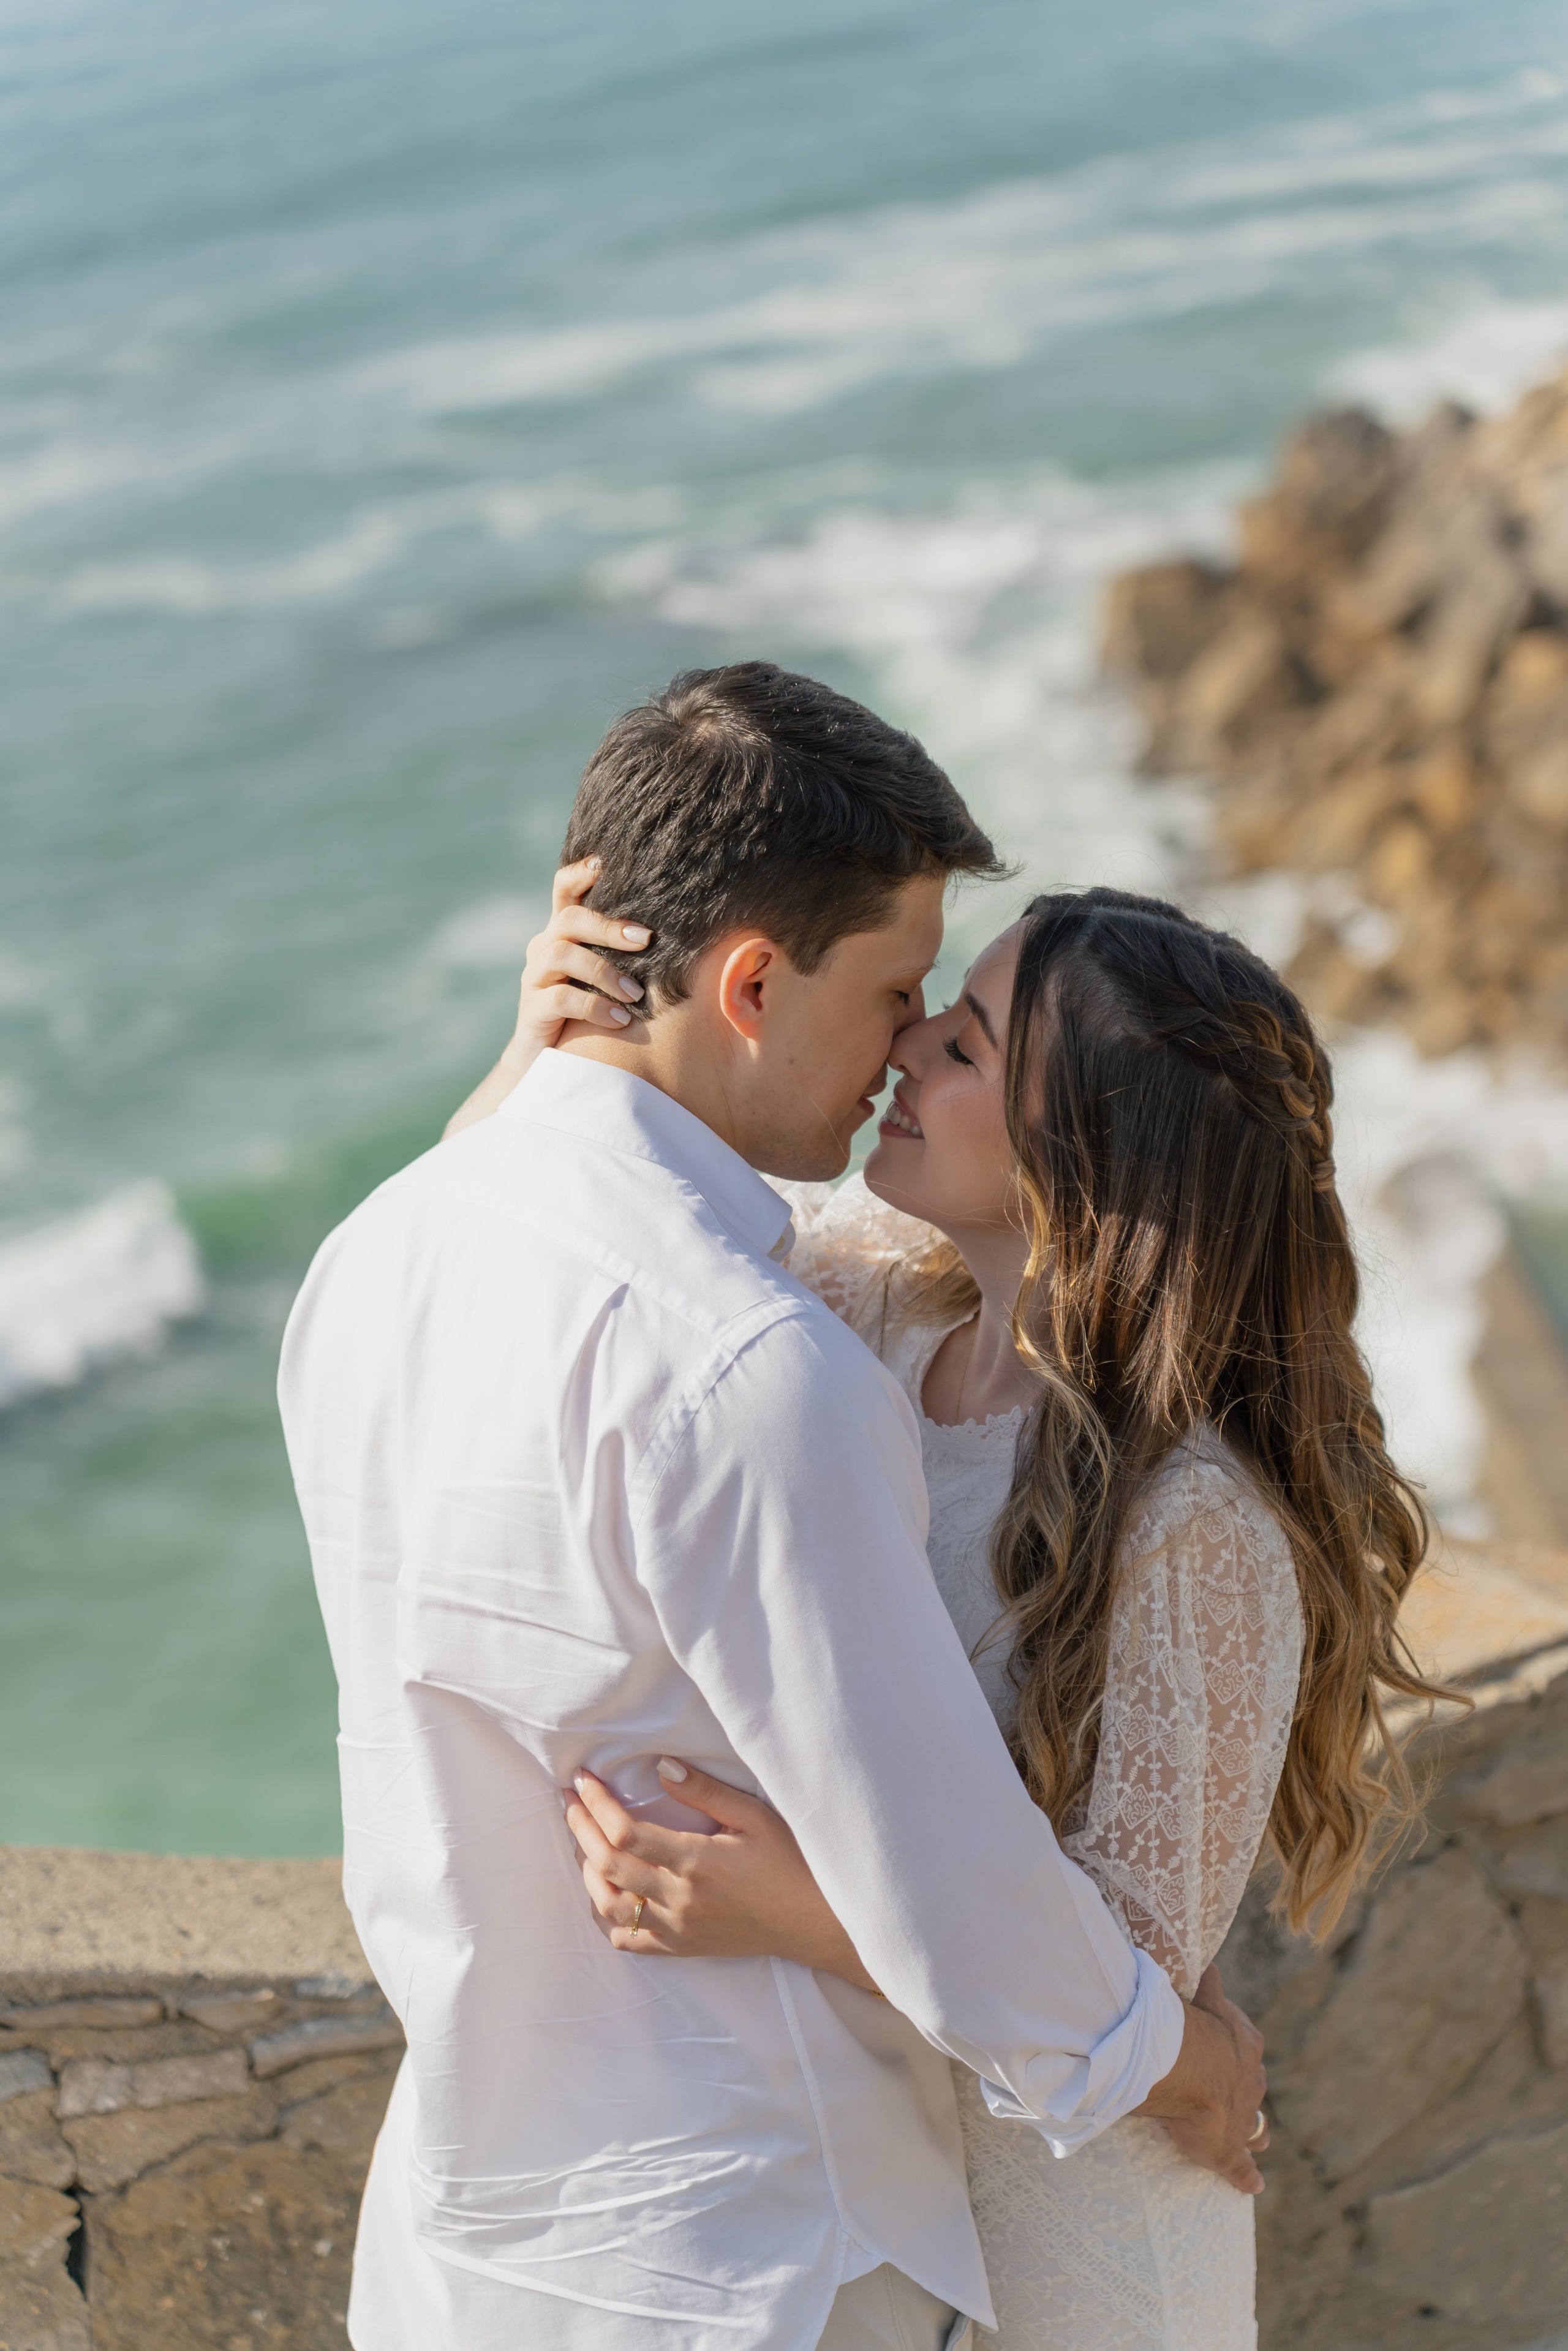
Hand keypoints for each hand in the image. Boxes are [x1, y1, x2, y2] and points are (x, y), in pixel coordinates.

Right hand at [442, 859, 653, 1138]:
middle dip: (609, 926)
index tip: (606, 864)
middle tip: (647, 940)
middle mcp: (544, 947)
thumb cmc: (591, 1015)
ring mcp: (535, 977)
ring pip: (563, 954)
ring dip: (606, 971)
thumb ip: (629, 954)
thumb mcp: (608, 978)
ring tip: (636, 994)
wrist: (546, 1063)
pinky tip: (621, 1019)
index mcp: (563, 932)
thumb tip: (685, 930)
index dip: (581, 872)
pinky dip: (595, 1005)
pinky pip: (562, 997)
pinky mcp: (532, 1009)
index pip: (565, 888)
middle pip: (570, 918)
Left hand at [563, 1757, 878, 1991]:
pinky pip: (629, 1940)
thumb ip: (705, 1792)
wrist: (814, 1922)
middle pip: (607, 1866)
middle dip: (580, 1828)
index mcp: (696, 1863)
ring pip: (609, 1906)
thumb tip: (661, 1766)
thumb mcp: (754, 1816)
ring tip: (583, 1840)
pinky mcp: (681, 1948)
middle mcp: (680, 1901)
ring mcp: (677, 1930)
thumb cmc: (790, 1862)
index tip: (583, 1779)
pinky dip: (608, 1915)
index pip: (626, 1833)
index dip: (596, 1805)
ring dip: (587, 1871)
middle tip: (570, 1800)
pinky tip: (606, 1890)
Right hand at [1133, 1965, 1267, 2194]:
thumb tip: (1210, 1966)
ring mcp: (1244, 2118)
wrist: (1193, 2069)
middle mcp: (1251, 2082)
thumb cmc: (1192, 2029)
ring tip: (1250, 2136)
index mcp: (1246, 2046)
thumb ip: (1208, 1987)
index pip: (1246, 2048)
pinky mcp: (1230, 2151)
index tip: (1223, 2055)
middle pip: (1253, 2087)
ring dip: (1252, 2129)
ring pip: (1257, 2126)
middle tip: (1227, 2092)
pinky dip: (1247, 2177)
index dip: (1232, 2052)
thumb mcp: (1204, 2001)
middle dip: (1243, 2089)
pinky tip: (1253, 2184)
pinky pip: (1243, 2169)